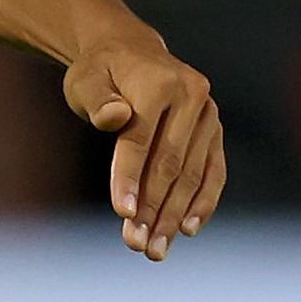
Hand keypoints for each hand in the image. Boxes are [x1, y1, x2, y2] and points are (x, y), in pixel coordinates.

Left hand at [61, 37, 224, 259]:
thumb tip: (115, 117)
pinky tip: (187, 229)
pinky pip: (214, 172)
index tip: (122, 214)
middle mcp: (193, 95)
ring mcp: (208, 114)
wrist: (129, 52)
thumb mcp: (86, 80)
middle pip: (171, 163)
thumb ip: (97, 100)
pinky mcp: (214, 131)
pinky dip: (202, 202)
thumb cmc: (100, 72)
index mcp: (160, 81)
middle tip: (136, 244)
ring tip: (154, 249)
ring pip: (193, 174)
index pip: (142, 139)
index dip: (130, 178)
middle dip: (153, 208)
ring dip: (174, 215)